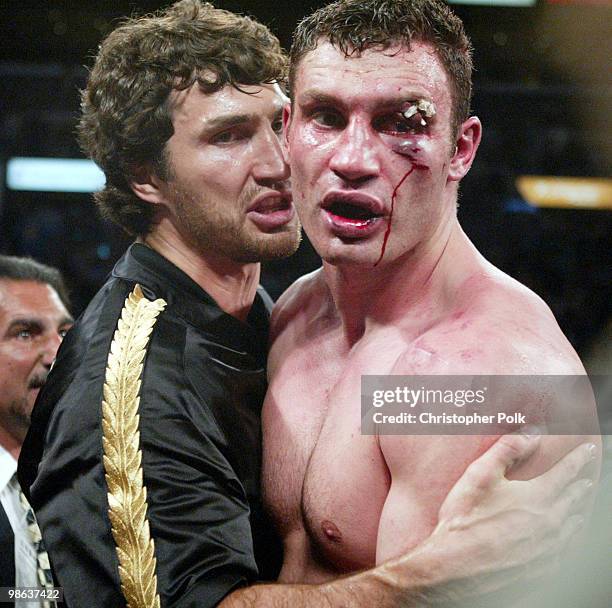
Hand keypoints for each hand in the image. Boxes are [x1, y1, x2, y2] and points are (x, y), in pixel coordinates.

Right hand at [373, 433, 596, 605]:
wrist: (456, 568)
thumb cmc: (466, 519)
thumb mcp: (480, 474)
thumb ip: (507, 449)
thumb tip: (533, 433)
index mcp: (537, 497)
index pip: (566, 472)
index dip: (578, 458)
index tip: (588, 450)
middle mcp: (550, 523)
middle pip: (573, 500)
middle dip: (581, 485)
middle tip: (587, 479)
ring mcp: (548, 549)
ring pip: (572, 527)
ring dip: (578, 512)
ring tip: (579, 508)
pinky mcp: (541, 569)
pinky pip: (565, 552)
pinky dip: (570, 540)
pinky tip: (565, 540)